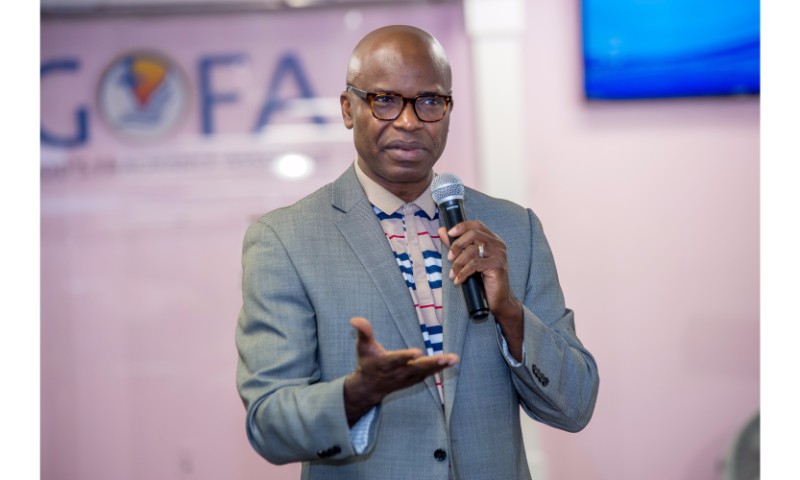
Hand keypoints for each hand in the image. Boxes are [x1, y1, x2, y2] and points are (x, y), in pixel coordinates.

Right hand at [343, 317, 458, 425]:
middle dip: (433, 363)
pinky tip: (450, 362)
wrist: (369, 387)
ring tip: (454, 359)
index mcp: (385, 363)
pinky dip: (439, 369)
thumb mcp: (362, 346)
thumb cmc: (366, 362)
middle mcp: (398, 372)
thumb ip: (363, 332)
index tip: (418, 353)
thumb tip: (355, 319)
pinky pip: (428, 375)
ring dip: (440, 366)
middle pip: (417, 368)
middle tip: (447, 358)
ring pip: (426, 372)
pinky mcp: (413, 380)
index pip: (396, 360)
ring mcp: (407, 378)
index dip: (406, 357)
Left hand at [439, 222, 523, 357]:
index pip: (476, 224)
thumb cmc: (483, 280)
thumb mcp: (468, 260)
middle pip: (473, 234)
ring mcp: (499, 254)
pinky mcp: (497, 266)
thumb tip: (442, 231)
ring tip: (452, 274)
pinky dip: (463, 273)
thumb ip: (457, 245)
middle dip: (457, 244)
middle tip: (448, 257)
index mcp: (492, 239)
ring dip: (458, 263)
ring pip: (472, 250)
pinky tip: (458, 280)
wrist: (498, 299)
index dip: (462, 226)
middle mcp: (498, 244)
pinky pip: (475, 265)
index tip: (449, 233)